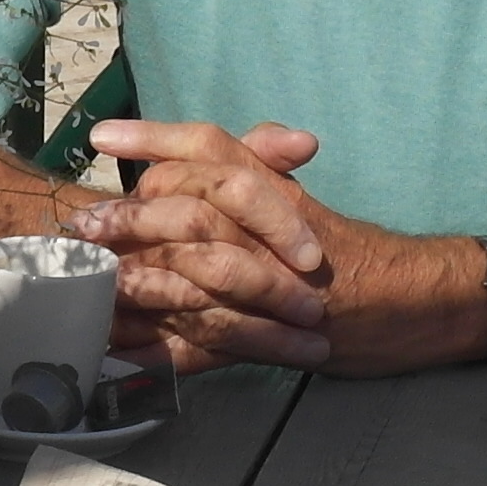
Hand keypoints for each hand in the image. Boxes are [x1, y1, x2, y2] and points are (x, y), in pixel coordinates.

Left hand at [75, 119, 484, 375]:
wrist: (404, 305)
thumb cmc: (346, 251)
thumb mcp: (292, 201)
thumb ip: (251, 168)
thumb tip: (185, 158)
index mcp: (270, 186)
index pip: (208, 147)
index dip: (154, 137)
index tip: (101, 136)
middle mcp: (268, 225)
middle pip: (190, 205)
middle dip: (131, 215)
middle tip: (81, 223)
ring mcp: (268, 280)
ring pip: (194, 269)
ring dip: (137, 277)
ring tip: (91, 281)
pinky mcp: (264, 332)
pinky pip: (203, 338)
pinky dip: (158, 346)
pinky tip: (116, 349)